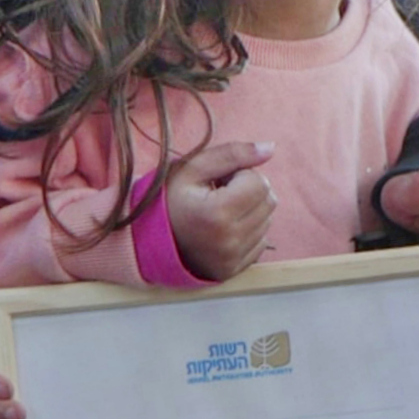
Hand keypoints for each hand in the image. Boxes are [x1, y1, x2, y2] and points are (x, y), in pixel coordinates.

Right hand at [166, 141, 275, 280]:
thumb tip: (271, 148)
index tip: (219, 180)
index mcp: (217, 212)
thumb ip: (232, 154)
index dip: (240, 174)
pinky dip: (249, 230)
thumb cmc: (170, 199)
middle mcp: (229, 240)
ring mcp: (233, 258)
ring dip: (250, 210)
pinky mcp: (236, 269)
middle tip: (221, 192)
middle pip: (269, 200)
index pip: (259, 182)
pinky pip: (262, 241)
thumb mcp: (192, 168)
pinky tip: (225, 228)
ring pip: (268, 220)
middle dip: (249, 190)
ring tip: (221, 210)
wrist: (148, 239)